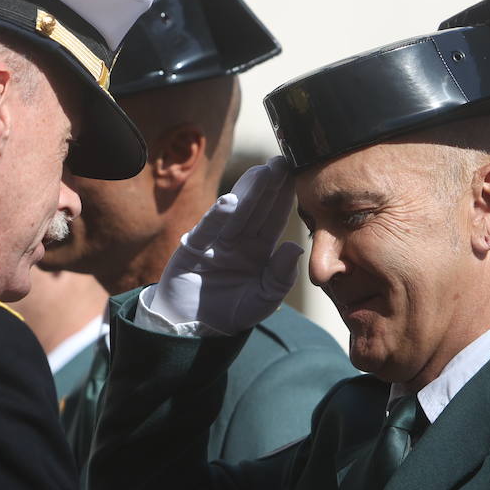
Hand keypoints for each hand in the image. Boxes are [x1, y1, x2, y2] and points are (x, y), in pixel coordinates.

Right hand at [147, 157, 302, 334]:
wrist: (192, 327)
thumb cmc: (230, 312)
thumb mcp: (263, 300)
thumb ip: (280, 278)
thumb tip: (295, 248)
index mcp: (258, 250)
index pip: (274, 219)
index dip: (284, 199)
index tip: (297, 176)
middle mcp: (238, 241)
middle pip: (257, 209)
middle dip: (269, 186)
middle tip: (282, 161)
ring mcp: (216, 242)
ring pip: (235, 214)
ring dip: (248, 193)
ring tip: (262, 172)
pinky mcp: (194, 249)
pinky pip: (207, 230)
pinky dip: (217, 216)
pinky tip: (229, 202)